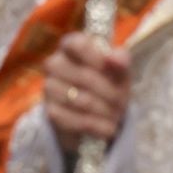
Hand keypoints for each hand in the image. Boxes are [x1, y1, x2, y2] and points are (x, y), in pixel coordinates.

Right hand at [43, 32, 130, 154]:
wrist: (97, 112)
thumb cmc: (109, 81)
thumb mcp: (119, 70)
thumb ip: (120, 60)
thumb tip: (113, 58)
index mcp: (71, 45)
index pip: (76, 44)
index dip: (95, 56)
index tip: (110, 68)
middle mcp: (54, 63)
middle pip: (83, 76)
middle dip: (109, 92)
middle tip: (123, 102)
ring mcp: (49, 87)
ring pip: (80, 100)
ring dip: (104, 111)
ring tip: (117, 116)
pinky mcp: (49, 111)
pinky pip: (73, 120)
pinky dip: (95, 126)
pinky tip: (107, 128)